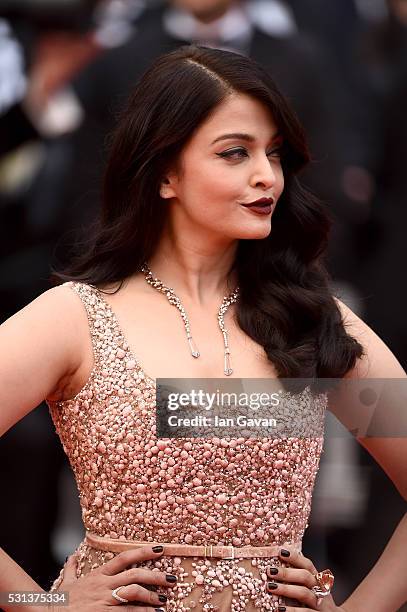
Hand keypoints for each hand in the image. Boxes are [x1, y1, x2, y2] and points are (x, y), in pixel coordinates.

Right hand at [57, 546, 176, 610]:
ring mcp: (104, 601)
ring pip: (133, 593)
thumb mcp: (66, 583)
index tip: (160, 548)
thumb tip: (71, 556)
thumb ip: (72, 569)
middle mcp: (103, 586)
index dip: (143, 551)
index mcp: (98, 575)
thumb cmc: (59, 602)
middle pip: (134, 575)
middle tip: (172, 579)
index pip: (124, 558)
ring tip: (164, 601)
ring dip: (151, 597)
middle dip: (155, 576)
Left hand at [265, 545, 345, 610]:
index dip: (295, 557)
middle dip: (287, 573)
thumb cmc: (318, 601)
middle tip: (270, 571)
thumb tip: (279, 563)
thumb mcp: (314, 588)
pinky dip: (292, 610)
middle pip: (305, 577)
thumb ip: (300, 578)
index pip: (308, 565)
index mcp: (318, 580)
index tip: (280, 551)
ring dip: (286, 589)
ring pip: (304, 593)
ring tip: (270, 587)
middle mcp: (321, 590)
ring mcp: (321, 604)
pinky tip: (279, 608)